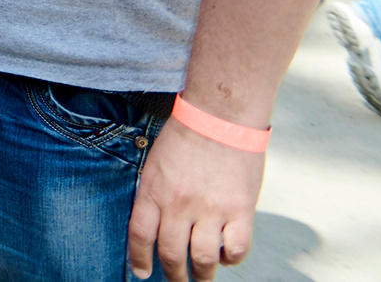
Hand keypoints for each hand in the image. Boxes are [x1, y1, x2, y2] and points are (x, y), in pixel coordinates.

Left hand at [128, 119, 262, 280]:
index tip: (144, 274)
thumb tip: (157, 224)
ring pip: (202, 259)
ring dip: (202, 275)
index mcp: (153, 191)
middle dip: (173, 275)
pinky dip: (231, 259)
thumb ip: (156, 193)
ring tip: (203, 278)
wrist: (220, 116)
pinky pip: (235, 250)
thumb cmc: (187, 135)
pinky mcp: (240, 211)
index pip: (140, 236)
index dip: (140, 260)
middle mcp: (179, 205)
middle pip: (171, 254)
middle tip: (177, 280)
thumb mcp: (156, 162)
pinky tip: (227, 255)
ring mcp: (210, 210)